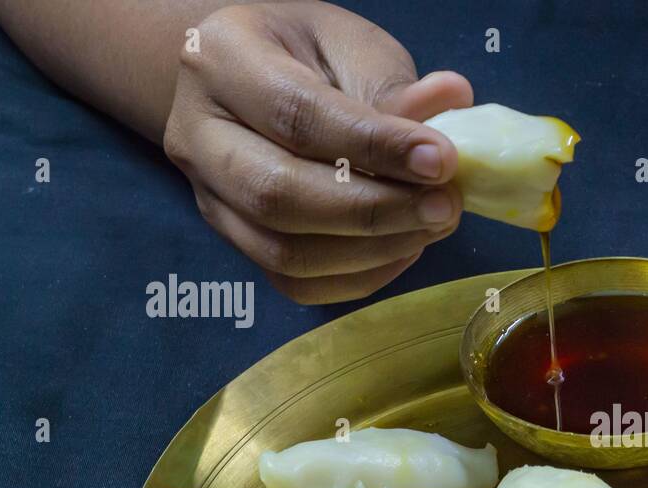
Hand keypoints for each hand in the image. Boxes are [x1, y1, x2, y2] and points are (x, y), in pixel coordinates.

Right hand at [162, 2, 470, 303]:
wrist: (255, 79)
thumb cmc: (308, 55)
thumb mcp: (349, 44)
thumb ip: (391, 84)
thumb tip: (449, 103)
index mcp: (221, 59)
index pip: (296, 115)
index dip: (374, 147)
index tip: (441, 161)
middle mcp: (197, 134)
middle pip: (278, 195)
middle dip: (374, 211)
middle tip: (444, 206)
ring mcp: (209, 196)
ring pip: (284, 253)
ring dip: (372, 251)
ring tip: (432, 225)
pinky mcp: (235, 240)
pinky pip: (295, 283)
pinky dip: (359, 277)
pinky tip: (404, 248)